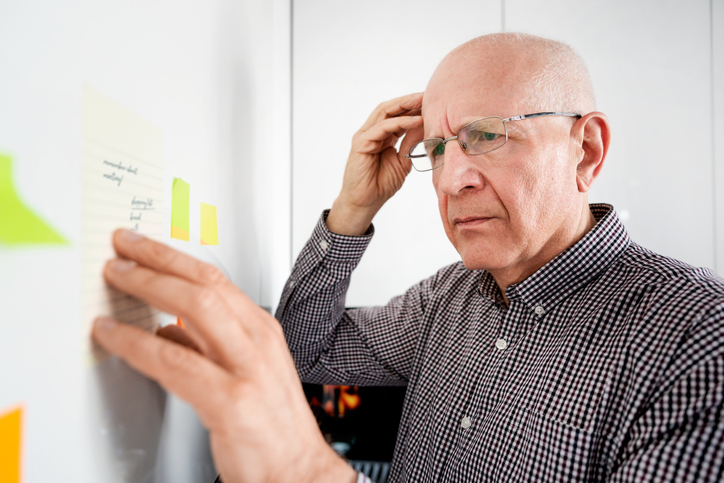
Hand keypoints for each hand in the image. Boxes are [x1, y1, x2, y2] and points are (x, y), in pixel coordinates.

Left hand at [92, 229, 356, 482]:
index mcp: (262, 330)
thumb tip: (166, 326)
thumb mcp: (247, 370)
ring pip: (194, 309)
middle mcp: (258, 341)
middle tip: (121, 250)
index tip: (142, 246)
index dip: (173, 257)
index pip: (215, 279)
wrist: (297, 470)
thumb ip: (208, 345)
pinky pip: (174, 361)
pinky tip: (115, 337)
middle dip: (158, 260)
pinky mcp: (231, 401)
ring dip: (147, 287)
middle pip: (204, 284)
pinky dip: (136, 343)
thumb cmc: (272, 424)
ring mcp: (247, 369)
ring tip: (116, 280)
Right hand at [327, 92, 423, 234]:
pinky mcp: (361, 143)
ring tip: (422, 101)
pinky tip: (416, 120)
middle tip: (428, 94)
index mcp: (382, 136)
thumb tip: (426, 125)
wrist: (366, 202)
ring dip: (405, 105)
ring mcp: (365, 136)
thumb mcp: (403, 160)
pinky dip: (399, 122)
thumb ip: (411, 142)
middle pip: (390, 108)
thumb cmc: (381, 184)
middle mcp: (371, 132)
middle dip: (409, 100)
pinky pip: (382, 128)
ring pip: (384, 113)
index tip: (432, 102)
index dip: (413, 107)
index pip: (397, 115)